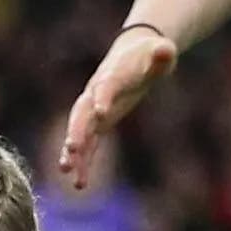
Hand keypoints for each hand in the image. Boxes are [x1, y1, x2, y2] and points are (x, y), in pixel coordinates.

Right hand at [60, 24, 175, 187]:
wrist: (135, 53)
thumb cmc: (151, 53)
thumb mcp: (161, 51)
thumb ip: (162, 53)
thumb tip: (165, 50)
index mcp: (112, 74)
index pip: (106, 86)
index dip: (103, 98)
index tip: (102, 114)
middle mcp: (97, 93)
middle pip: (82, 112)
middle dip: (77, 129)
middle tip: (72, 147)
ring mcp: (95, 109)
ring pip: (80, 131)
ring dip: (73, 151)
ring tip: (66, 171)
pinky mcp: (99, 122)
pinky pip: (88, 143)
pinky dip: (83, 160)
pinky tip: (78, 181)